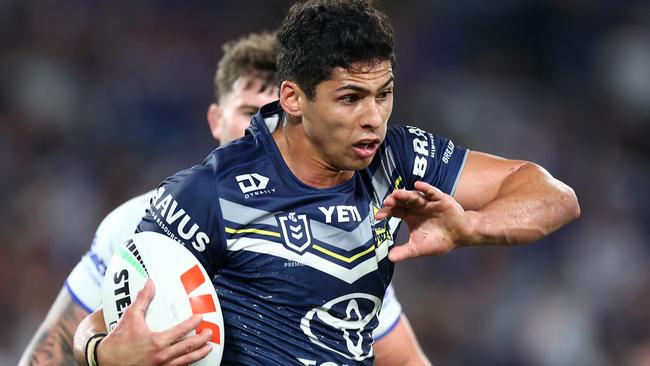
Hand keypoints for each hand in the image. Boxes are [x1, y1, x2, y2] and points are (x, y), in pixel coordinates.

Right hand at [97, 280, 212, 365]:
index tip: (200, 318)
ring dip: (198, 354)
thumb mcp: (130, 317)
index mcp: (157, 342)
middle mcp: (161, 356)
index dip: (193, 324)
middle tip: (210, 333)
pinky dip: (186, 364)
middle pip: (188, 348)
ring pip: (185, 361)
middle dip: (202, 340)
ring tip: (208, 348)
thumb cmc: (117, 341)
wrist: (104, 362)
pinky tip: (191, 360)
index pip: (181, 331)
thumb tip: (150, 282)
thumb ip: (142, 299)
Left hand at [375, 181, 472, 261]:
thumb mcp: (419, 248)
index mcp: (410, 216)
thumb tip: (389, 258)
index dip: (386, 212)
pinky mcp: (441, 200)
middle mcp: (417, 207)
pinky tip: (418, 185)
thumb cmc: (439, 240)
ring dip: (406, 194)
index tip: (377, 216)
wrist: (461, 236)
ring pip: (415, 196)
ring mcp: (429, 202)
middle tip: (387, 202)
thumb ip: (405, 252)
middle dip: (394, 201)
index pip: (395, 211)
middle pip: (403, 202)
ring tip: (397, 193)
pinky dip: (426, 188)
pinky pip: (432, 192)